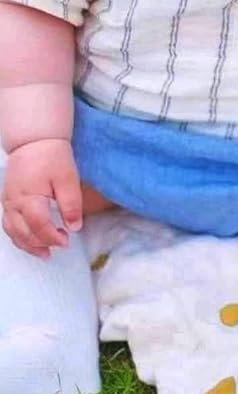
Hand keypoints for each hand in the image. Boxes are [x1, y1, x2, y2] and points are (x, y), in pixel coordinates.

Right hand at [2, 138, 82, 257]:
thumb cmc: (52, 157)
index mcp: (29, 198)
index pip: (39, 226)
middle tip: (60, 247)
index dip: (53, 237)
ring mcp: (7, 202)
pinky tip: (30, 239)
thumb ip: (71, 204)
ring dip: (27, 245)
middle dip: (41, 244)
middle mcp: (13, 204)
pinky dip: (19, 236)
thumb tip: (74, 227)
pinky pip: (8, 224)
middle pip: (24, 233)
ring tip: (44, 253)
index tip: (67, 241)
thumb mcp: (68, 178)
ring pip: (13, 232)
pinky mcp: (6, 200)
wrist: (34, 140)